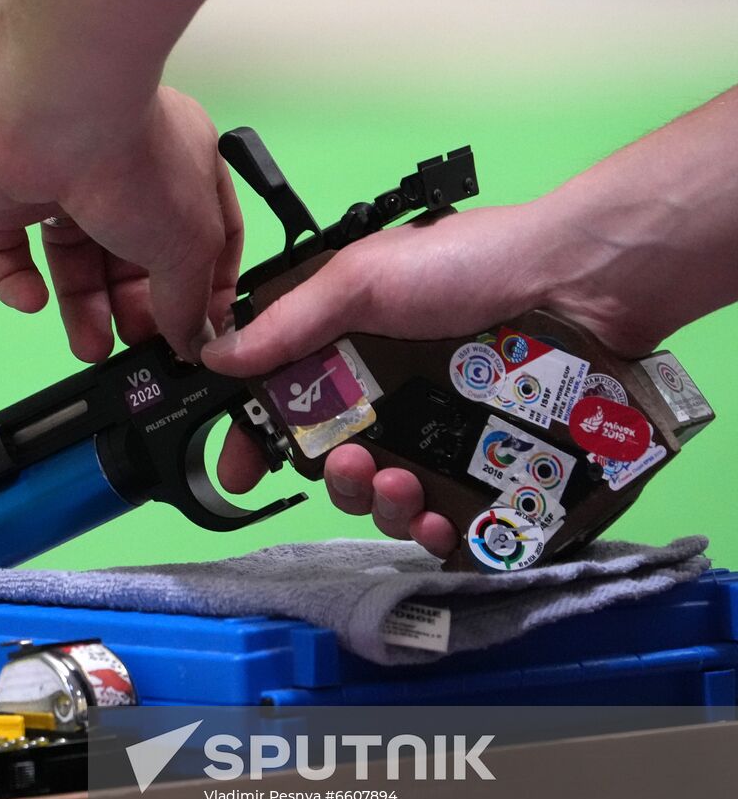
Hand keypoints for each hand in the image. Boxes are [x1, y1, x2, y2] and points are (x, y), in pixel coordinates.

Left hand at [0, 85, 241, 361]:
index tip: (193, 335)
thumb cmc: (138, 159)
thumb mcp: (191, 245)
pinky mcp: (3, 197)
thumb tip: (193, 342)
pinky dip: (17, 283)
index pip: (196, 238)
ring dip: (80, 308)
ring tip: (89, 348)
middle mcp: (119, 173)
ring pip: (70, 261)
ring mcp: (56, 182)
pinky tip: (33, 300)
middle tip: (134, 348)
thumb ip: (189, 302)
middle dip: (132, 307)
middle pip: (128, 257)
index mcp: (180, 170)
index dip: (196, 289)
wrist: (59, 116)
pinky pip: (6, 252)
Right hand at [200, 201, 654, 558]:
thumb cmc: (471, 266)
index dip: (259, 444)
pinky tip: (433, 517)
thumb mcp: (362, 279)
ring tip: (399, 482)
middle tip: (348, 463)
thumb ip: (287, 323)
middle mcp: (395, 403)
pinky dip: (432, 532)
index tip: (238, 475)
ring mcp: (445, 442)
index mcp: (354, 357)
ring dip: (377, 504)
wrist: (583, 282)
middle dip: (332, 480)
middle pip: (338, 468)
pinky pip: (451, 525)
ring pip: (388, 502)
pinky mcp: (493, 474)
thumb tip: (214, 355)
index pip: (291, 411)